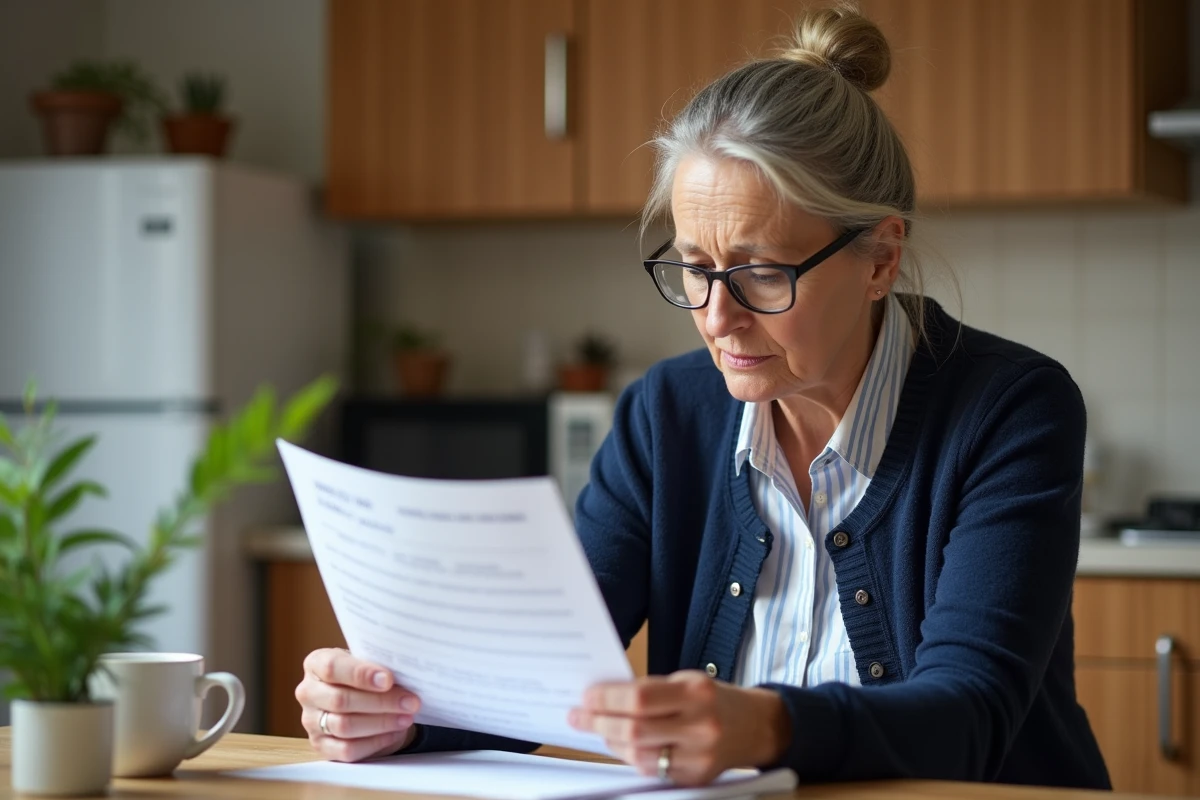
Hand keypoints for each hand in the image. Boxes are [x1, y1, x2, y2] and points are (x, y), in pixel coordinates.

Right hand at [295, 647, 420, 761]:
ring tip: (407, 717)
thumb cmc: (365, 676)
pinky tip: (394, 732)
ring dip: (382, 722)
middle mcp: (308, 692)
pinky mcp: (321, 746)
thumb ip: (377, 666)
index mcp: (316, 663)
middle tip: (410, 702)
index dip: (361, 674)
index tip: (389, 679)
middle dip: (381, 702)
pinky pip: (347, 749)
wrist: (360, 699)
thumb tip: (405, 673)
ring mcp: (311, 721)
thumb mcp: (368, 663)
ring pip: (345, 726)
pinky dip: (375, 742)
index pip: (332, 667)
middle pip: (341, 700)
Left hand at [567, 670, 789, 785]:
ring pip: (639, 755)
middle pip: (635, 730)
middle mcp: (700, 726)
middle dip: (599, 722)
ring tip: (600, 729)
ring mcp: (699, 757)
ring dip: (612, 741)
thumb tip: (604, 698)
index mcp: (696, 693)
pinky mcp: (695, 778)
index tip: (586, 697)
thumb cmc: (714, 698)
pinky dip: (631, 757)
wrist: (756, 726)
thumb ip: (649, 690)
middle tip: (579, 716)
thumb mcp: (686, 681)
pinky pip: (651, 771)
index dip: (607, 699)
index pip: (639, 698)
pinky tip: (623, 745)